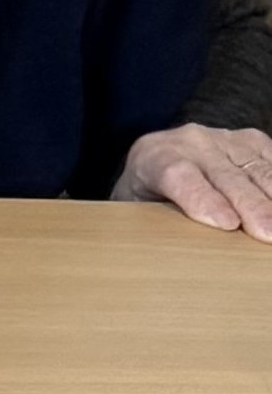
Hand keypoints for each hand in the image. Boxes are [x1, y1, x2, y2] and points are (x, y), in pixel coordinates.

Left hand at [115, 123, 271, 238]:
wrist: (161, 158)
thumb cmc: (147, 193)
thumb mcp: (136, 207)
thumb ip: (150, 221)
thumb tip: (170, 254)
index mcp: (154, 156)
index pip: (178, 175)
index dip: (202, 198)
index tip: (227, 224)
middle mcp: (191, 142)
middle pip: (226, 176)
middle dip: (251, 206)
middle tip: (267, 234)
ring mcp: (225, 139)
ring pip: (256, 169)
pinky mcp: (252, 142)